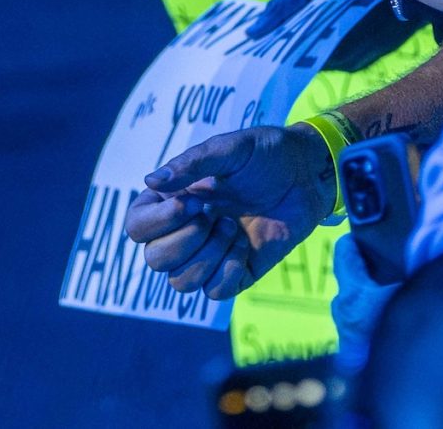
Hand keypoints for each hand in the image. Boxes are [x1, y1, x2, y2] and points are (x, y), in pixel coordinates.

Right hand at [121, 124, 336, 299]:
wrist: (306, 175)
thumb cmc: (264, 155)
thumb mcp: (228, 150)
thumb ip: (190, 164)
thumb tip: (150, 180)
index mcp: (171, 201)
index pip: (135, 227)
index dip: (156, 223)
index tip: (190, 203)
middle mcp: (183, 232)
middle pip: (154, 260)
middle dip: (185, 240)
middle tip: (213, 214)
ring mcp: (208, 255)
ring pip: (180, 282)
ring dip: (208, 255)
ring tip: (231, 227)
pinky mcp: (235, 273)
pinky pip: (215, 292)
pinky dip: (229, 269)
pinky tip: (245, 244)